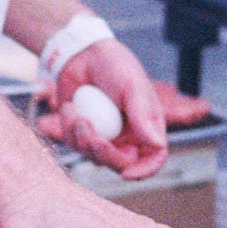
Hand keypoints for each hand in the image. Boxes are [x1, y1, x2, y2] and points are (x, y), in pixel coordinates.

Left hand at [39, 39, 168, 179]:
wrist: (82, 53)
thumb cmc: (114, 65)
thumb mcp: (132, 86)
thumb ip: (143, 115)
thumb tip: (158, 144)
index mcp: (148, 125)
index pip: (155, 157)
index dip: (145, 170)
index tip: (128, 173)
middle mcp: (128, 135)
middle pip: (121, 164)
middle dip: (103, 153)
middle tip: (91, 134)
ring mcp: (105, 136)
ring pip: (94, 157)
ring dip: (81, 137)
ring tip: (76, 113)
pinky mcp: (83, 133)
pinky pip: (75, 145)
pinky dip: (69, 128)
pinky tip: (69, 108)